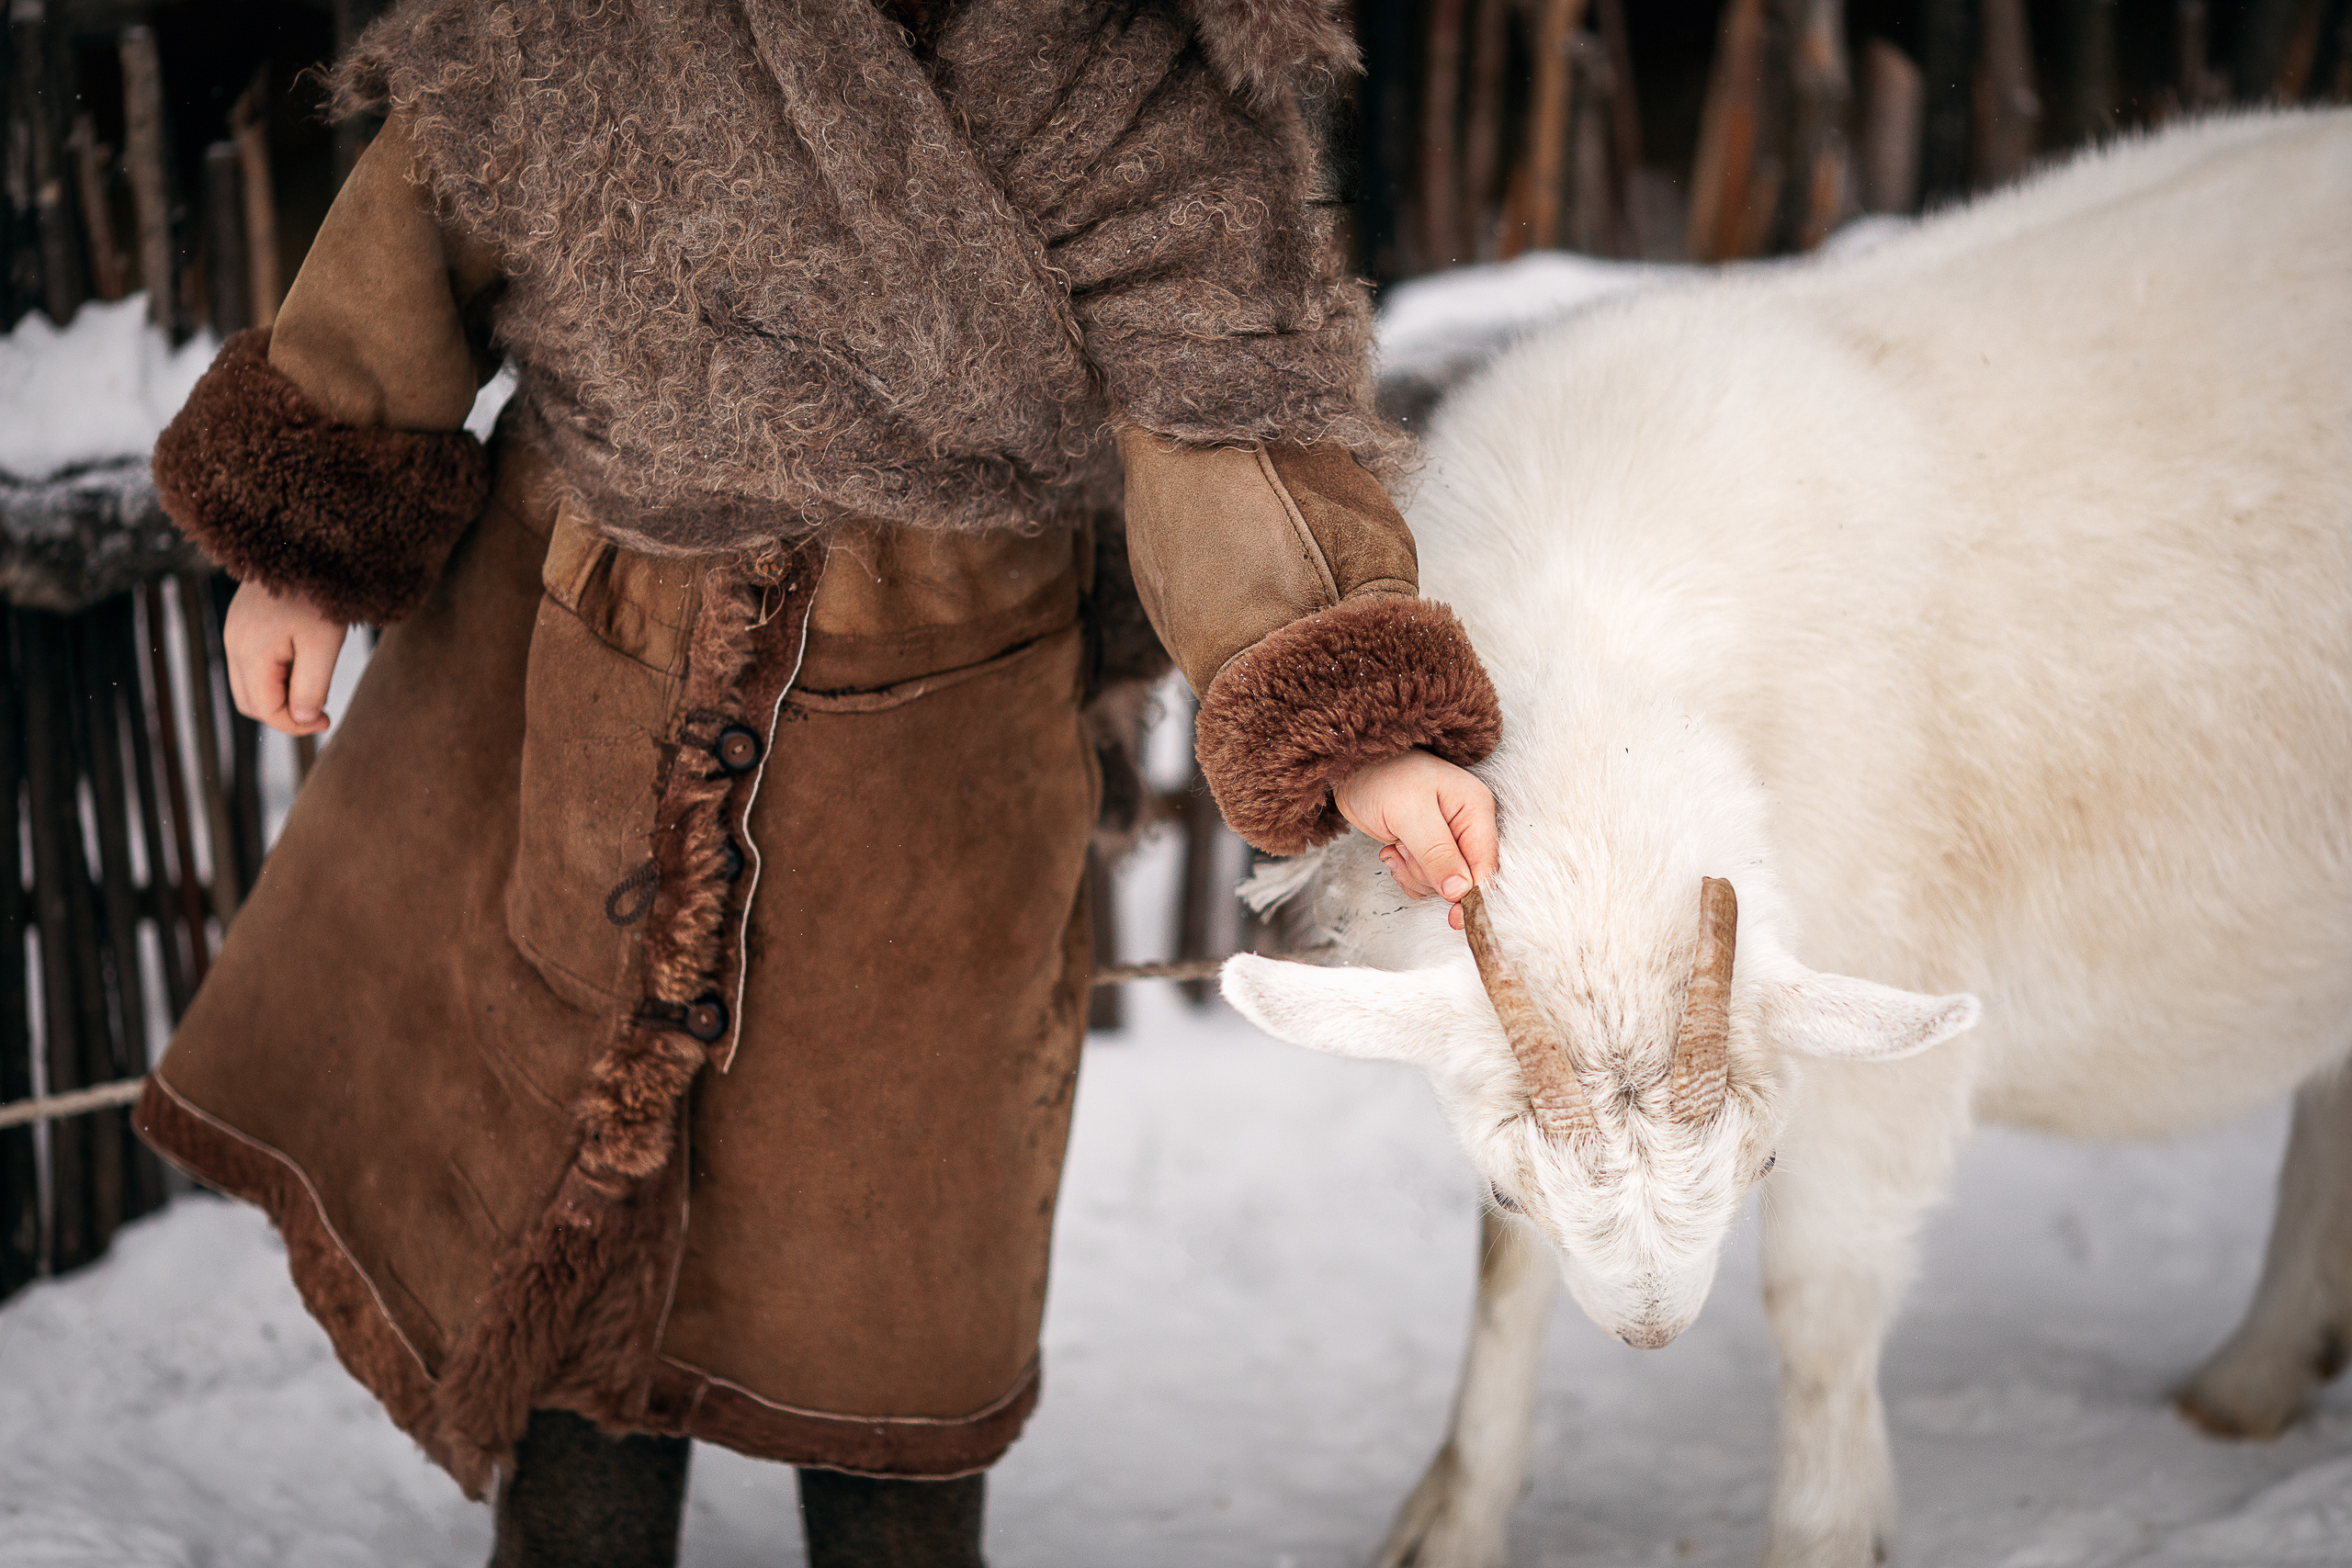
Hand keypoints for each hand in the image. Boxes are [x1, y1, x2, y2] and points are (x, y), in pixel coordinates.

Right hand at [223, 580, 347, 736]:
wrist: (304, 547)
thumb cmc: (318, 595)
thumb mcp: (323, 645)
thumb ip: (312, 686)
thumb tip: (304, 720)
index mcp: (251, 652)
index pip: (264, 709)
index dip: (295, 725)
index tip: (326, 720)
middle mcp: (233, 644)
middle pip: (250, 702)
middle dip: (283, 714)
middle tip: (319, 711)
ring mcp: (233, 632)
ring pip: (247, 685)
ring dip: (277, 696)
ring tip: (312, 686)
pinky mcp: (240, 623)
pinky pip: (249, 664)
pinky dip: (272, 676)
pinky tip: (300, 663)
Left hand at [1334, 749, 1498, 930]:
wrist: (1352, 769)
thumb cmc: (1383, 777)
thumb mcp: (1409, 814)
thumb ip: (1436, 853)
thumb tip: (1460, 892)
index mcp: (1475, 810)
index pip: (1485, 866)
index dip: (1472, 896)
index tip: (1454, 918)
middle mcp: (1467, 826)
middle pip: (1461, 880)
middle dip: (1427, 873)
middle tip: (1405, 847)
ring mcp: (1448, 840)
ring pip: (1439, 884)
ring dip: (1412, 872)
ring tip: (1397, 843)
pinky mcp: (1427, 850)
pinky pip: (1422, 880)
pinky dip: (1403, 871)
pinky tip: (1392, 847)